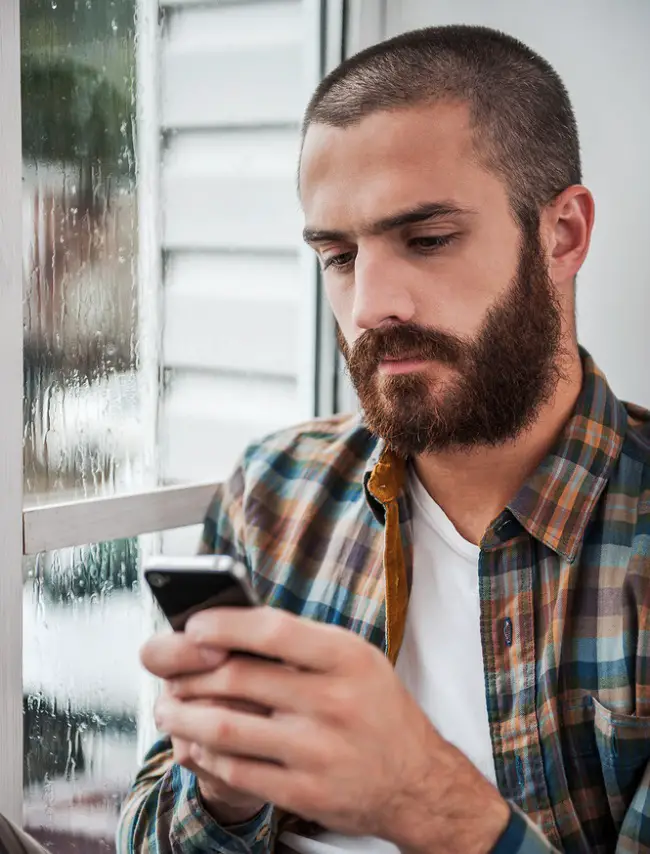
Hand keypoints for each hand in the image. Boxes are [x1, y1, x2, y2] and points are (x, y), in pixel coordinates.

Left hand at [154, 607, 509, 853]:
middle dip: (189, 673)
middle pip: (238, 678)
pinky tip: (192, 742)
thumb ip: (298, 641)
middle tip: (168, 672)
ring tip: (167, 707)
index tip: (192, 626)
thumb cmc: (375, 707)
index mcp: (346, 657)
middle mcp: (334, 701)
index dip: (223, 625)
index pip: (272, 631)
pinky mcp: (304, 792)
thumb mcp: (354, 658)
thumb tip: (227, 626)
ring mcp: (318, 750)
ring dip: (183, 715)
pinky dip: (203, 753)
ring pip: (226, 727)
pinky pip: (235, 770)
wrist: (415, 780)